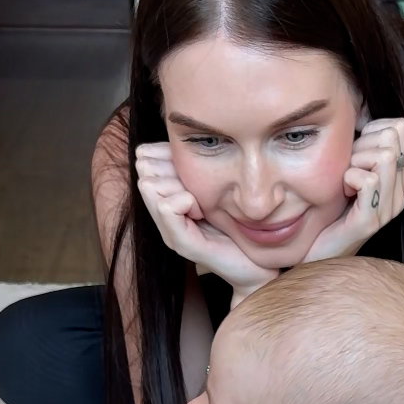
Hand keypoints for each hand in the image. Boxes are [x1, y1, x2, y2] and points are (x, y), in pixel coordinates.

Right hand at [135, 143, 272, 289]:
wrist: (258, 266)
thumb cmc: (239, 225)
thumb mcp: (215, 187)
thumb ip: (197, 167)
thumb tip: (186, 137)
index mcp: (169, 197)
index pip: (145, 158)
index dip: (165, 154)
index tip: (193, 168)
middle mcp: (163, 215)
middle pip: (145, 170)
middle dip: (170, 170)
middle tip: (197, 189)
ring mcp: (169, 230)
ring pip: (150, 186)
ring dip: (177, 186)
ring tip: (200, 203)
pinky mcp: (181, 243)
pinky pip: (167, 207)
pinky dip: (185, 202)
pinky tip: (201, 211)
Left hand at [303, 117, 403, 263]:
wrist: (315, 252)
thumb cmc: (328, 207)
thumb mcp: (347, 167)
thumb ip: (360, 143)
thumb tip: (360, 109)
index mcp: (398, 177)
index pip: (399, 126)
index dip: (372, 128)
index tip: (355, 150)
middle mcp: (400, 192)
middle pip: (392, 136)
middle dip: (362, 144)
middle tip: (347, 167)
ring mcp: (388, 209)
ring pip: (383, 155)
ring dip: (355, 161)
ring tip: (345, 180)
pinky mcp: (370, 222)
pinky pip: (366, 180)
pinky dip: (348, 177)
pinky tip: (342, 191)